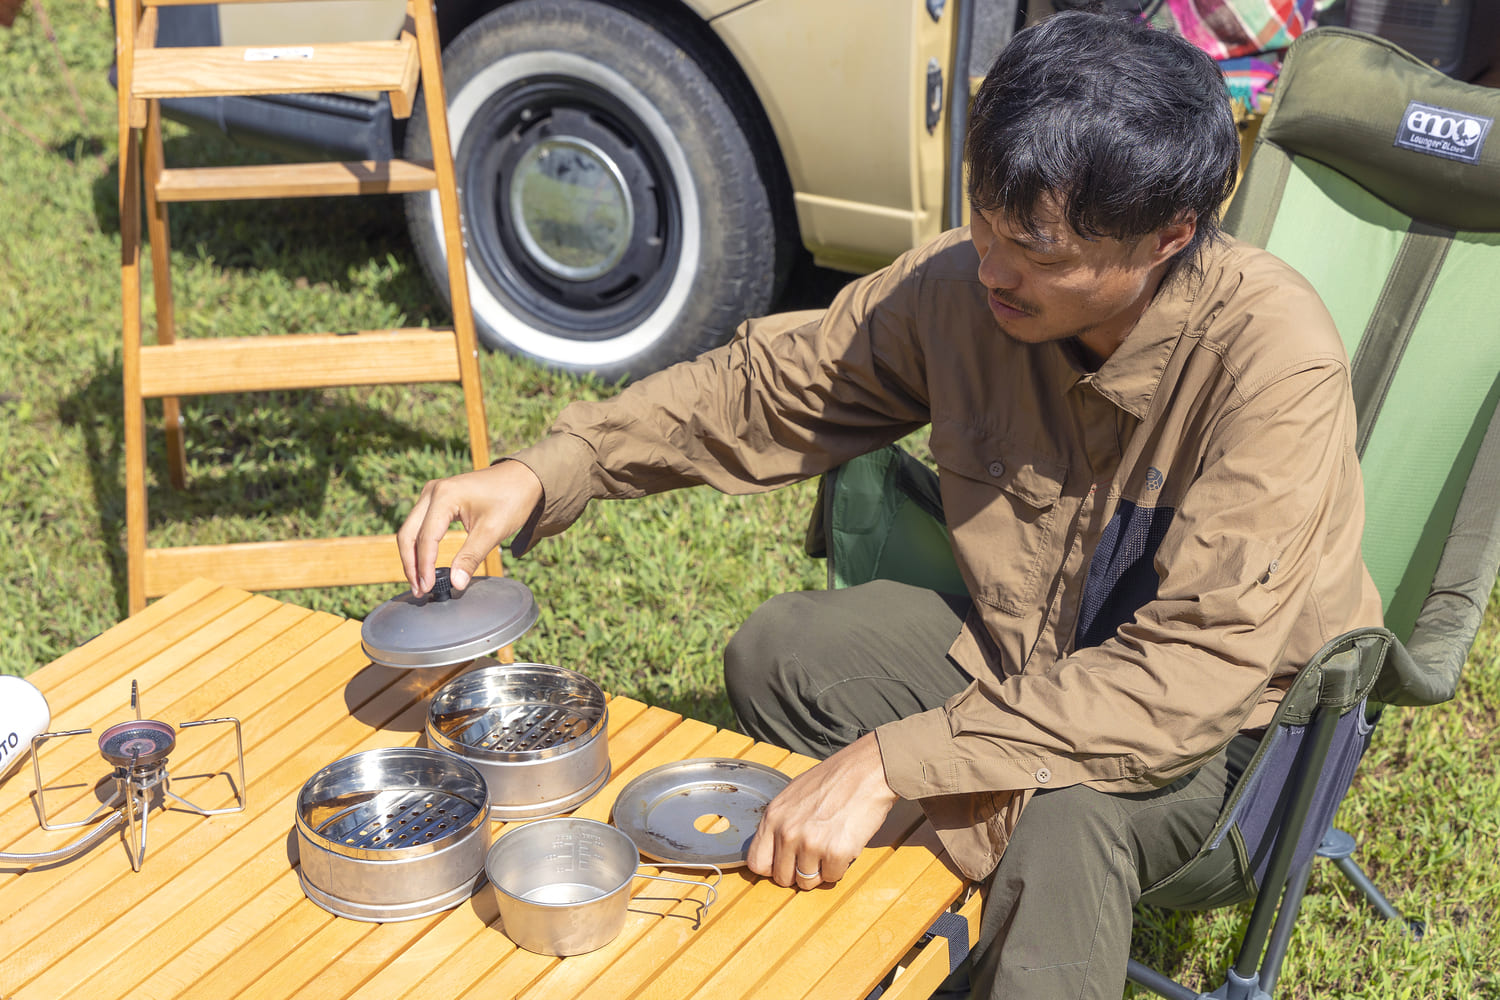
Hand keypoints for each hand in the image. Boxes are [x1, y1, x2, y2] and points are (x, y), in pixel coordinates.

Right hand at [396, 461, 543, 594]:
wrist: (523, 478)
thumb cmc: (511, 499)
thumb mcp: (492, 531)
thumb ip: (471, 558)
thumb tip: (455, 584)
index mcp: (445, 495)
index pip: (426, 538)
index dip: (425, 566)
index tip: (428, 588)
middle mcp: (432, 491)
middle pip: (408, 534)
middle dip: (411, 564)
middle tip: (420, 590)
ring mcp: (432, 493)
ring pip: (410, 530)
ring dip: (412, 557)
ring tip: (420, 583)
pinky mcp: (436, 499)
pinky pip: (420, 525)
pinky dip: (420, 546)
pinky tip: (425, 565)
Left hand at [746, 733, 899, 888]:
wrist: (867, 772)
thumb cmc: (834, 780)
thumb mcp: (793, 794)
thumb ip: (780, 822)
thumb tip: (774, 848)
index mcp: (773, 817)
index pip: (756, 862)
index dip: (771, 867)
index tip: (785, 863)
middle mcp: (787, 833)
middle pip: (781, 878)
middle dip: (797, 872)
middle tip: (813, 857)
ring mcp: (811, 844)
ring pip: (806, 882)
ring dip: (819, 871)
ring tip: (829, 849)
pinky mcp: (836, 853)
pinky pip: (831, 877)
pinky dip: (839, 868)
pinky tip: (844, 846)